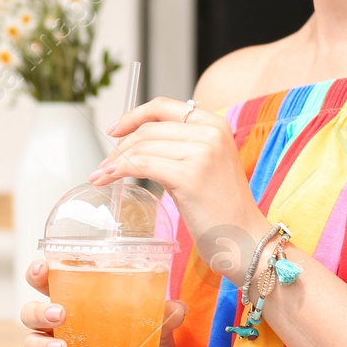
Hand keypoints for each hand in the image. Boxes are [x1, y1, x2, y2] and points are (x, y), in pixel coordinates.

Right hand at [20, 257, 186, 346]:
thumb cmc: (149, 342)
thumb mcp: (159, 325)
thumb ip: (165, 314)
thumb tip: (177, 307)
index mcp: (80, 299)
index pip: (50, 280)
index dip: (39, 272)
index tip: (42, 267)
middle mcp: (63, 323)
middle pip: (31, 311)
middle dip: (39, 310)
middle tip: (60, 313)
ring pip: (32, 342)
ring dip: (41, 344)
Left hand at [91, 96, 265, 284]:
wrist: (245, 240)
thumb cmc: (221, 209)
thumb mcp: (204, 165)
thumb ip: (180, 147)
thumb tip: (136, 142)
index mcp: (216, 125)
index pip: (164, 106)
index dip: (134, 115)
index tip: (115, 130)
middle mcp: (211, 133)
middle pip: (149, 128)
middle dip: (120, 145)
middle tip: (104, 164)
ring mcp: (203, 153)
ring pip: (143, 146)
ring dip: (115, 160)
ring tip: (102, 175)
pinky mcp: (191, 176)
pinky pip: (143, 166)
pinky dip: (120, 170)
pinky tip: (109, 179)